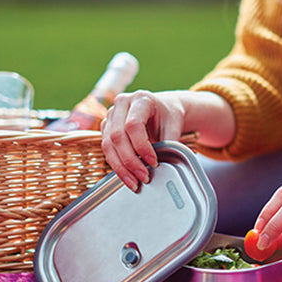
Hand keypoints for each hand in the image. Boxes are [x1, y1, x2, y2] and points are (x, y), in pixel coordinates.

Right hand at [101, 90, 235, 190]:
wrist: (162, 109)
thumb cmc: (169, 116)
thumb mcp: (174, 125)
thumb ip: (169, 142)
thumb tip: (163, 165)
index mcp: (141, 99)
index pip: (133, 125)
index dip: (142, 147)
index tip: (153, 162)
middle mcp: (122, 104)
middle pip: (117, 136)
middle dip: (130, 161)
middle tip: (144, 177)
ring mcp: (111, 115)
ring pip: (108, 145)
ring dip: (121, 167)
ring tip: (135, 183)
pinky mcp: (106, 127)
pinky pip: (107, 149)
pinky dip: (117, 166)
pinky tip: (127, 177)